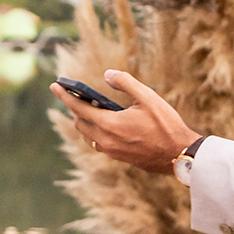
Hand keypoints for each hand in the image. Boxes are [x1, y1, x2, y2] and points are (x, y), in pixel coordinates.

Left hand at [50, 70, 199, 174]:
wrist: (179, 155)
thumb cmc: (166, 125)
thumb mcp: (147, 97)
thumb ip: (125, 83)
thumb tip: (107, 75)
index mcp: (109, 124)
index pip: (78, 108)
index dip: (64, 96)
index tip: (54, 85)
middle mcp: (106, 140)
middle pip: (80, 123)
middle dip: (75, 108)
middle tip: (75, 95)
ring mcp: (112, 151)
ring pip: (88, 135)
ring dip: (85, 121)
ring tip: (90, 107)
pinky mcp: (119, 157)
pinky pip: (99, 143)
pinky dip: (96, 131)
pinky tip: (107, 123)